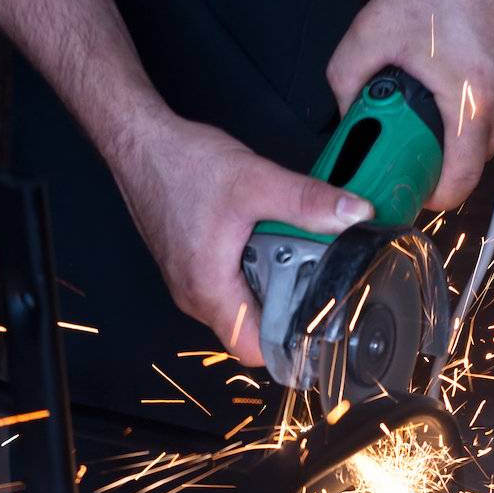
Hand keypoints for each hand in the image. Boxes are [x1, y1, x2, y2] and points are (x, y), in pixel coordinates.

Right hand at [107, 108, 372, 364]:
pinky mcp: (190, 267)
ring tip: (292, 261)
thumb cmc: (179, 164)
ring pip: (239, 309)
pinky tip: (264, 246)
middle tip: (314, 285)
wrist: (139, 143)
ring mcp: (190, 284)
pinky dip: (250, 275)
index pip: (253, 349)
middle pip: (250, 331)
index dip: (288, 347)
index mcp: (209, 290)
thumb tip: (353, 215)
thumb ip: (307, 201)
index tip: (318, 330)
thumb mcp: (255, 180)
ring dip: (268, 292)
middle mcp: (195, 296)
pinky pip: (227, 289)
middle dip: (285, 314)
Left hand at [327, 0, 493, 209]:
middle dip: (450, 153)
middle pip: (478, 158)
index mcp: (472, 101)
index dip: (437, 196)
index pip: (461, 183)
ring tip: (449, 89)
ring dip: (472, 123)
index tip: (421, 188)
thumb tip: (347, 118)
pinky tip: (474, 66)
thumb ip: (347, 79)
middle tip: (424, 133)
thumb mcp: (373, 28)